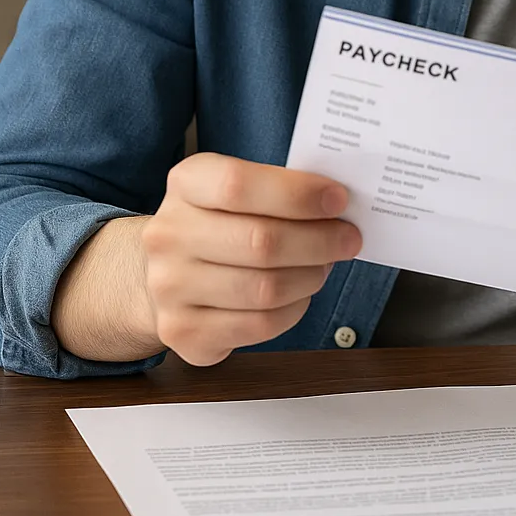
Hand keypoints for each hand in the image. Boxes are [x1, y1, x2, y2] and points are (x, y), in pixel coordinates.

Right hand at [141, 154, 361, 366]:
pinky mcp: (182, 332)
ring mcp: (169, 287)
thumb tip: (337, 203)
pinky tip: (299, 294)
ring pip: (265, 289)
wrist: (166, 270)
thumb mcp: (237, 188)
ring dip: (310, 277)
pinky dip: (294, 310)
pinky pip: (259, 325)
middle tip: (348, 238)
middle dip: (319, 241)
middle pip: (260, 241)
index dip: (296, 193)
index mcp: (186, 184)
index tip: (338, 200)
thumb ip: (280, 189)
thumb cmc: (220, 222)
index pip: (238, 185)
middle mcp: (168, 235)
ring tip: (324, 265)